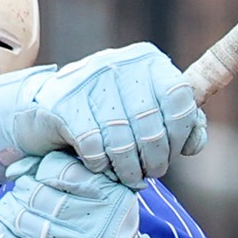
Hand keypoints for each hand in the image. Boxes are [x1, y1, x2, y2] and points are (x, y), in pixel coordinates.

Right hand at [0, 42, 205, 187]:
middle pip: (151, 123)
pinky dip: (101, 164)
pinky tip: (100, 166)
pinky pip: (94, 146)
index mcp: (147, 60)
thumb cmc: (104, 114)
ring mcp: (88, 81)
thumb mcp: (144, 111)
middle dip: (155, 158)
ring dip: (129, 168)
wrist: (44, 110)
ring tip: (130, 177)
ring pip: (123, 139)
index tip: (174, 151)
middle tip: (150, 173)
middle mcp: (119, 63)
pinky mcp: (64, 105)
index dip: (181, 131)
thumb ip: (178, 123)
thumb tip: (193, 145)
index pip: (179, 96)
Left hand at [0, 151, 193, 237]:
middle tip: (22, 195)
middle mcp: (96, 227)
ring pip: (20, 218)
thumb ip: (63, 173)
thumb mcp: (98, 198)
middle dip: (23, 191)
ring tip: (7, 209)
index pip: (62, 171)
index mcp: (113, 200)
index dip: (41, 170)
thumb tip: (15, 169)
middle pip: (37, 194)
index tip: (37, 177)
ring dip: (6, 209)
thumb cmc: (95, 232)